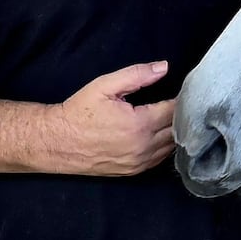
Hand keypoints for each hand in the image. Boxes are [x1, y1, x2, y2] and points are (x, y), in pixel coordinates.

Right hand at [53, 62, 175, 175]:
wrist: (56, 141)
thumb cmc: (79, 111)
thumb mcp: (105, 86)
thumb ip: (137, 74)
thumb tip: (164, 67)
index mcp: (139, 124)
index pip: (174, 110)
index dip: (181, 98)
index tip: (184, 90)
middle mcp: (142, 147)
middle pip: (176, 130)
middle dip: (180, 115)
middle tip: (181, 102)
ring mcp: (138, 163)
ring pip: (171, 147)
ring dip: (175, 132)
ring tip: (173, 116)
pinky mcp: (132, 172)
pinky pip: (159, 159)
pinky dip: (165, 146)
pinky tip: (163, 134)